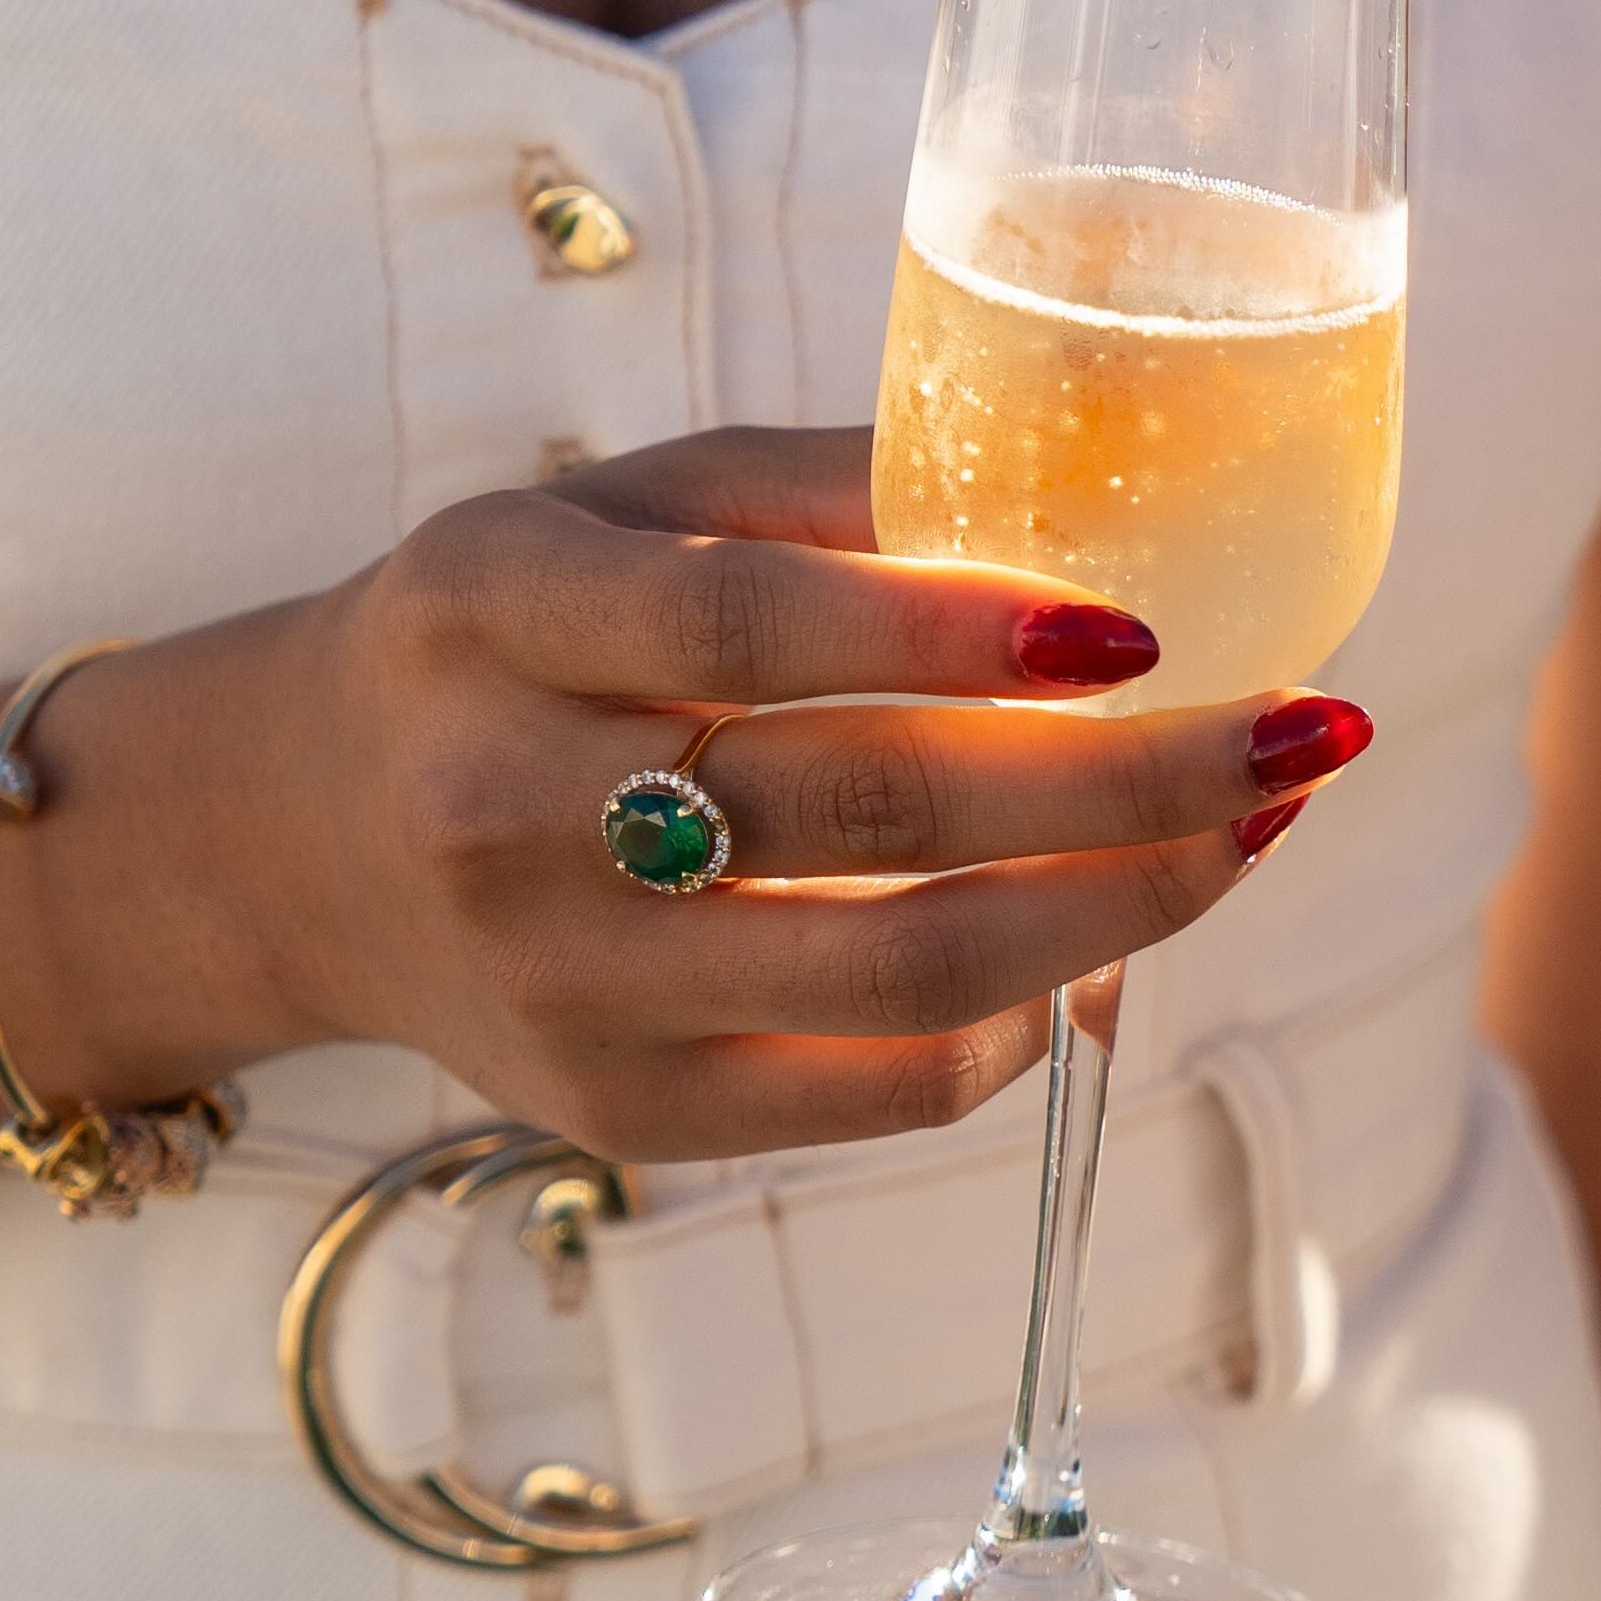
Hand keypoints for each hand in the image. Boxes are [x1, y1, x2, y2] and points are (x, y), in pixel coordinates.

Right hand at [89, 427, 1370, 1160]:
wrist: (299, 839)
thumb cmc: (517, 638)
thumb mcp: (618, 506)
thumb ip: (824, 486)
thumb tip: (1093, 489)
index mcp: (495, 611)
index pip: (752, 631)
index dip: (962, 634)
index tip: (1144, 630)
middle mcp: (504, 809)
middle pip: (865, 815)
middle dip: (1126, 785)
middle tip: (1300, 734)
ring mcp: (562, 984)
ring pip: (897, 978)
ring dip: (1119, 915)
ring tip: (1251, 835)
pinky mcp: (619, 1114)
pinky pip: (875, 1095)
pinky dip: (1024, 1027)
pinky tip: (1110, 952)